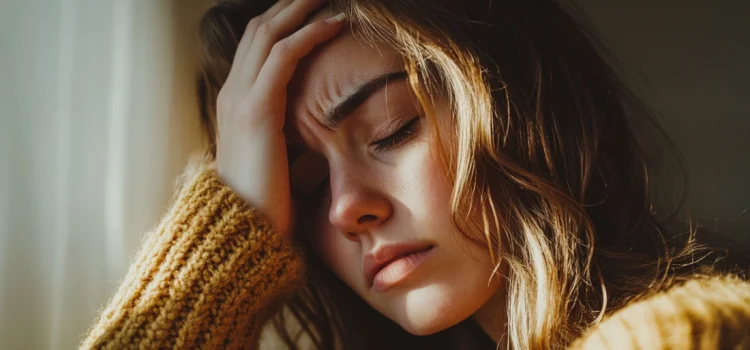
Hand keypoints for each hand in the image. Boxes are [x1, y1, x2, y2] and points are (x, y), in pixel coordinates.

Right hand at [215, 0, 344, 242]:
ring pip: (269, 33)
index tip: (312, 9)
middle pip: (259, 30)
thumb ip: (293, 146)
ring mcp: (239, 99)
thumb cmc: (264, 204)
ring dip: (300, 8)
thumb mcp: (279, 167)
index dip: (283, 23)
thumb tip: (319, 147)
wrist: (241, 230)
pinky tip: (334, 22)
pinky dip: (309, 33)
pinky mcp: (256, 110)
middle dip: (290, 5)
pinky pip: (283, 56)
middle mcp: (232, 93)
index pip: (256, 47)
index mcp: (235, 104)